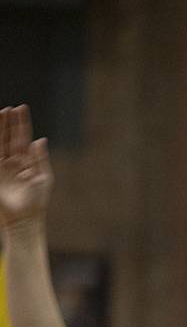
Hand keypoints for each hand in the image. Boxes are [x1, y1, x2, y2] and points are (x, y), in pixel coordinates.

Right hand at [0, 105, 52, 226]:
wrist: (23, 218)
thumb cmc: (37, 201)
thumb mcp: (43, 178)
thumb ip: (40, 159)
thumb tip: (40, 140)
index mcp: (29, 162)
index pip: (24, 138)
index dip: (22, 124)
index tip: (21, 108)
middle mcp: (15, 161)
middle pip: (11, 137)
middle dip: (10, 122)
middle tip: (10, 108)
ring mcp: (3, 166)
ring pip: (0, 142)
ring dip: (0, 128)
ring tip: (1, 112)